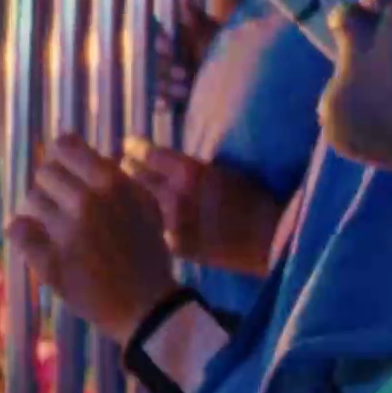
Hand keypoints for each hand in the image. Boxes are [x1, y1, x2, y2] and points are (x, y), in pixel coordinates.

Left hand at [6, 134, 179, 343]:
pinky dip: (24, 233)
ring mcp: (66, 233)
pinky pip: (18, 230)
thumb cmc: (147, 251)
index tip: (66, 173)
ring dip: (41, 212)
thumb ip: (115, 176)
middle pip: (45, 173)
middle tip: (62, 206)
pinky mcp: (50, 262)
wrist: (145, 305)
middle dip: (53, 187)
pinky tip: (36, 240)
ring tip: (55, 228)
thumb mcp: (145, 203)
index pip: (64, 146)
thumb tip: (83, 156)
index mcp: (111, 182)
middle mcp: (87, 201)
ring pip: (31, 201)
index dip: (62, 158)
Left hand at [121, 138, 283, 276]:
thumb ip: (184, 166)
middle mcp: (173, 197)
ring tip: (127, 193)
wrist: (268, 240)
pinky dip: (145, 221)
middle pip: (132, 177)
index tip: (129, 146)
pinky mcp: (175, 246)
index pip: (144, 153)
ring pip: (137, 205)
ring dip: (132, 197)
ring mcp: (171, 225)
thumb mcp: (218, 170)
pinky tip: (142, 219)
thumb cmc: (251, 197)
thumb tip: (156, 161)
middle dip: (127, 170)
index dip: (133, 148)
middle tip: (123, 166)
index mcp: (187, 172)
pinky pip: (150, 227)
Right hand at [153, 0, 223, 108]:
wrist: (247, 78)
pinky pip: (164, 102)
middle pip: (157, 64)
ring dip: (168, 87)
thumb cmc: (230, 50)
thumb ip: (196, 18)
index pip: (160, 41)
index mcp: (180, 42)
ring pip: (159, 83)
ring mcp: (175, 81)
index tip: (169, 46)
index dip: (162, 44)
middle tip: (183, 73)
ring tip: (185, 90)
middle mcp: (174, 60)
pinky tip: (165, 106)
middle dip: (167, 69)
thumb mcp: (213, 35)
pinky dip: (164, 103)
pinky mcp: (179, 99)